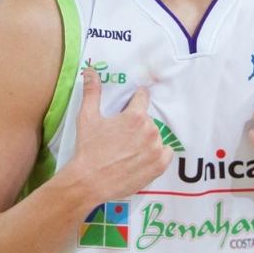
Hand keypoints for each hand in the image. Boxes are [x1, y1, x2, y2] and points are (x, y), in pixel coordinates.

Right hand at [71, 67, 172, 200]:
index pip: (142, 98)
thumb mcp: (87, 117)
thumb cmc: (88, 149)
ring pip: (156, 137)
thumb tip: (90, 71)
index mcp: (135, 116)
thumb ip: (92, 92)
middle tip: (122, 137)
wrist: (90, 181)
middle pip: (148, 120)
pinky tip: (143, 158)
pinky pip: (166, 153)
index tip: (131, 105)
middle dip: (137, 125)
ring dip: (146, 140)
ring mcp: (156, 149)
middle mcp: (150, 130)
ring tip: (129, 150)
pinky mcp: (159, 166)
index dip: (135, 101)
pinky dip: (158, 154)